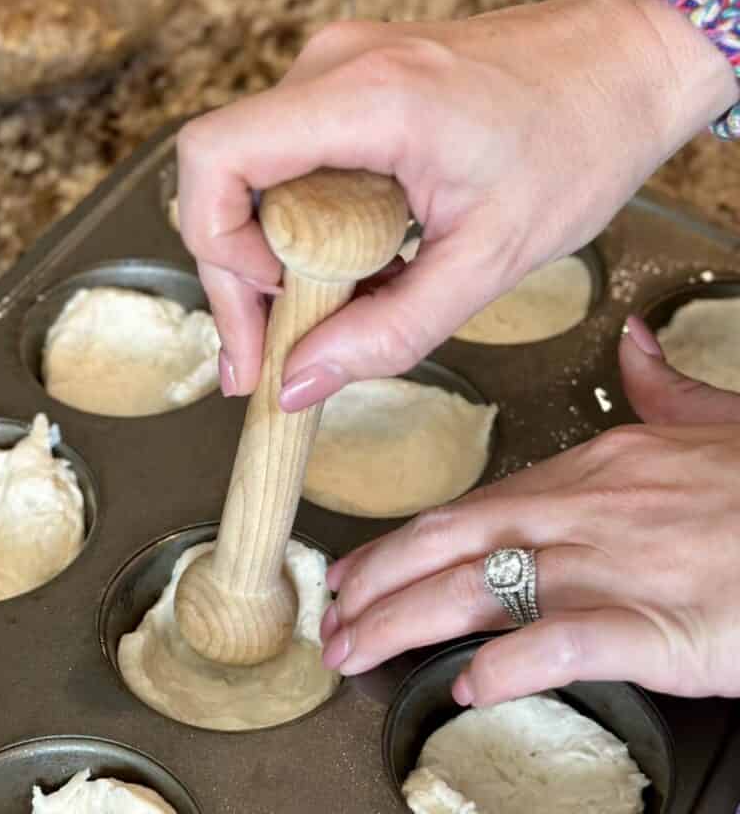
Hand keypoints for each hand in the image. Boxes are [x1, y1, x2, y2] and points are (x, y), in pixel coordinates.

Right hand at [176, 0, 736, 408]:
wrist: (625, 60)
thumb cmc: (580, 140)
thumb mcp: (492, 258)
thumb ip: (392, 330)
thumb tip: (300, 382)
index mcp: (366, 97)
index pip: (214, 157)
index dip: (214, 249)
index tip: (262, 316)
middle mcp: (331, 67)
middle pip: (223, 179)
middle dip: (239, 275)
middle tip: (274, 351)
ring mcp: (335, 68)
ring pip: (252, 176)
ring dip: (274, 254)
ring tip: (331, 310)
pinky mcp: (345, 83)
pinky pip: (290, 162)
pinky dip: (304, 225)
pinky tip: (355, 266)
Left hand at [319, 318, 739, 704]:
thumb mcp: (708, 422)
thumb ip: (658, 387)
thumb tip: (631, 347)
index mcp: (587, 471)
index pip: (466, 510)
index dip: (399, 545)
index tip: (355, 573)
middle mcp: (583, 510)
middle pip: (450, 544)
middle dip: (378, 584)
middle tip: (331, 619)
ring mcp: (616, 562)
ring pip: (482, 589)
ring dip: (406, 624)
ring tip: (357, 652)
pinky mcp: (660, 620)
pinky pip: (564, 641)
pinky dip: (509, 663)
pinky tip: (469, 685)